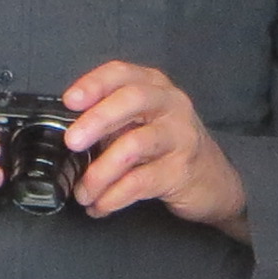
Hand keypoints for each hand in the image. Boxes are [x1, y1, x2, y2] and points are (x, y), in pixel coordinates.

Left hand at [60, 62, 248, 237]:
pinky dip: (114, 196)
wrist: (214, 179)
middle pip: (132, 100)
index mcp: (154, 87)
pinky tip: (100, 205)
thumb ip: (108, 121)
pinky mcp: (182, 170)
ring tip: (83, 192)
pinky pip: (141, 182)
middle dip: (97, 119)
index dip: (94, 84)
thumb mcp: (140, 123)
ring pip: (135, 145)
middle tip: (72, 142)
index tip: (69, 101)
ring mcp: (180, 137)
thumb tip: (63, 134)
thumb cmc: (167, 147)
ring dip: (101, 172)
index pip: (122, 73)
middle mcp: (170, 105)